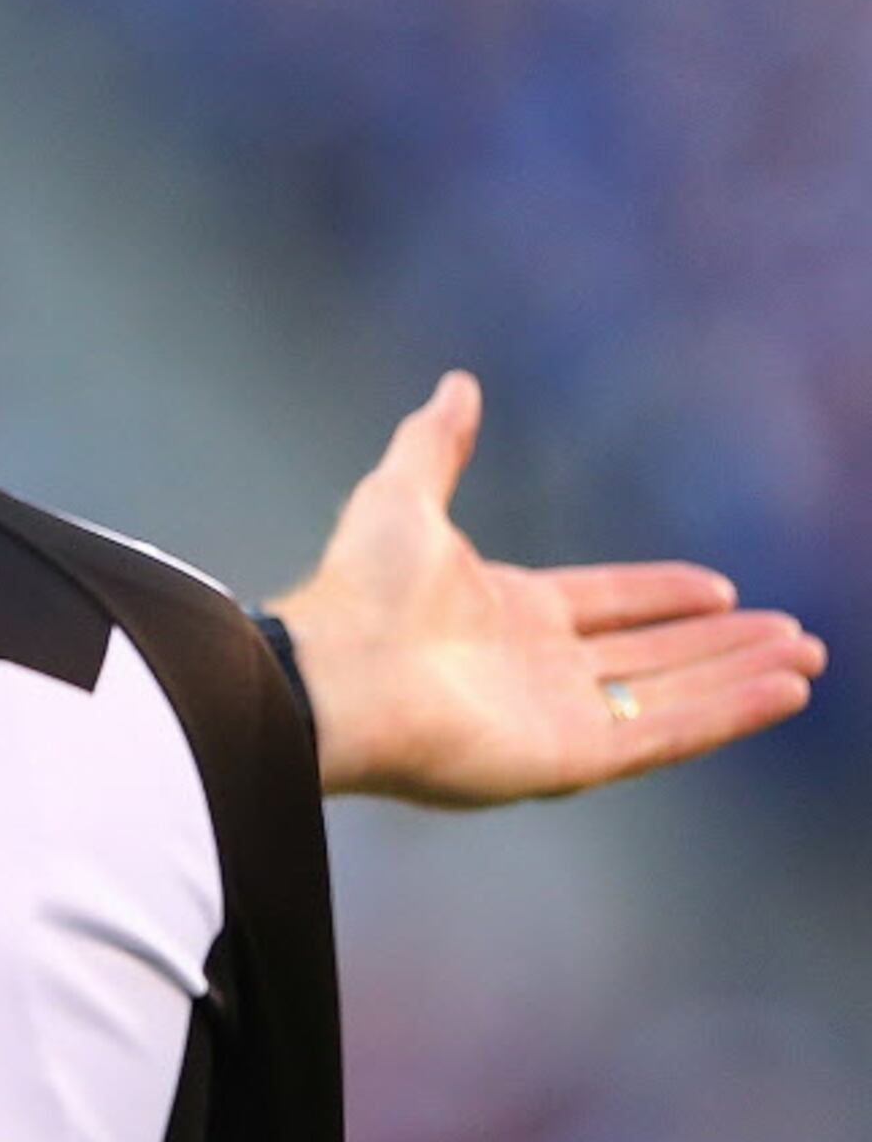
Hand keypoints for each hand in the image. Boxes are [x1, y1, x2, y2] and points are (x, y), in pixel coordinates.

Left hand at [269, 371, 825, 804]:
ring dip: (741, 677)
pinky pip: (667, 733)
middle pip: (653, 655)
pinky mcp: (572, 758)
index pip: (606, 604)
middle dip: (724, 644)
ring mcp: (557, 717)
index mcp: (505, 612)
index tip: (723, 587)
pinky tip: (784, 690)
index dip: (664, 595)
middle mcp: (537, 668)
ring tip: (807, 658)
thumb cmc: (359, 590)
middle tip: (795, 633)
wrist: (333, 673)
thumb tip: (456, 383)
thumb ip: (437, 442)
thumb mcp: (402, 494)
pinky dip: (728, 712)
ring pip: (672, 695)